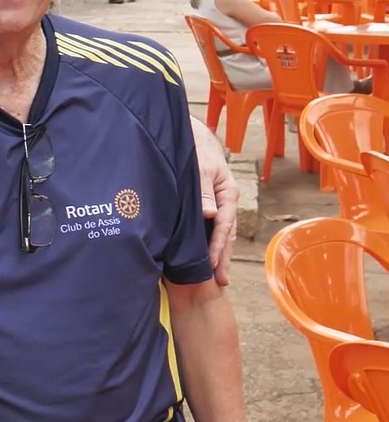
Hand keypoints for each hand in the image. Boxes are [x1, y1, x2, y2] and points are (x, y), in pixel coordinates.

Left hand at [192, 121, 238, 286]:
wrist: (194, 139)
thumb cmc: (197, 151)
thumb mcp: (201, 168)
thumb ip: (203, 190)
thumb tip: (210, 215)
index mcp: (227, 194)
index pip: (224, 226)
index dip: (218, 247)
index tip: (213, 265)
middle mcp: (226, 202)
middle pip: (226, 235)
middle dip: (223, 258)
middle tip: (220, 282)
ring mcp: (218, 205)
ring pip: (220, 234)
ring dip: (219, 254)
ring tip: (217, 277)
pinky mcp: (208, 207)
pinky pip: (211, 228)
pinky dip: (210, 244)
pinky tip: (205, 258)